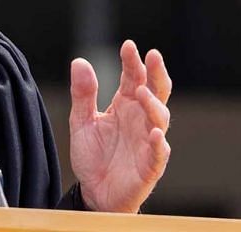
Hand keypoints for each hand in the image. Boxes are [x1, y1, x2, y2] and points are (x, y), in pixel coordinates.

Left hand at [68, 40, 171, 212]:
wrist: (94, 193)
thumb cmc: (93, 157)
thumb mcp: (81, 122)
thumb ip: (83, 94)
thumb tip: (80, 61)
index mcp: (125, 105)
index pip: (133, 77)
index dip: (132, 61)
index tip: (128, 46)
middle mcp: (140, 119)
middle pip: (156, 91)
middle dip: (156, 73)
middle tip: (153, 56)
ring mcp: (147, 141)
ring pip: (160, 117)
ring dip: (153, 104)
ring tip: (141, 92)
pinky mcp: (150, 165)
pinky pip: (158, 152)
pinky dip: (157, 142)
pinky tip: (153, 132)